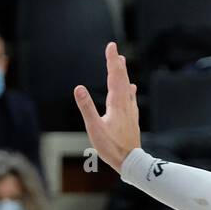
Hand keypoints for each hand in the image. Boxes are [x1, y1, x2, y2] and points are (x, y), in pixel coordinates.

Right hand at [75, 41, 140, 171]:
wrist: (131, 163)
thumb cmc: (111, 148)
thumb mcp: (94, 128)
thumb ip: (86, 108)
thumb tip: (78, 88)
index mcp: (116, 104)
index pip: (114, 77)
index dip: (111, 61)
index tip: (111, 46)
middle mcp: (126, 105)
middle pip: (122, 80)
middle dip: (118, 64)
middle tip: (115, 50)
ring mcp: (130, 113)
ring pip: (127, 89)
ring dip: (124, 75)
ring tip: (122, 63)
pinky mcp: (132, 120)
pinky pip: (131, 100)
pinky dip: (130, 90)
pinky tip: (132, 89)